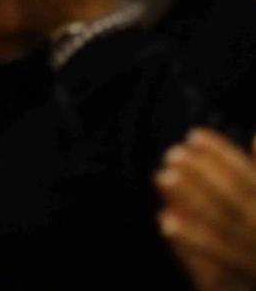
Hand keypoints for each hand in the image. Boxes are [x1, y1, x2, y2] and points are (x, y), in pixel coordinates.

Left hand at [159, 128, 255, 289]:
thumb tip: (255, 134)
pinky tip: (166, 221)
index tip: (195, 135)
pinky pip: (216, 263)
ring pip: (222, 228)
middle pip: (234, 201)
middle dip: (203, 175)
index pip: (251, 179)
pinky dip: (191, 241)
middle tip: (172, 154)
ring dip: (192, 202)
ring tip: (163, 177)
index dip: (223, 155)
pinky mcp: (243, 282)